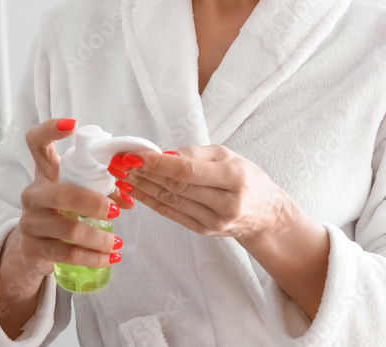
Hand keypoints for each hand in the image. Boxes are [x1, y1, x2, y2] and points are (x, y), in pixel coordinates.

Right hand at [4, 118, 131, 280]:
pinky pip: (67, 254)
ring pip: (68, 229)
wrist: (33, 249)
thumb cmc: (62, 213)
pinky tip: (109, 258)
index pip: (36, 142)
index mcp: (44, 173)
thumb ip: (103, 190)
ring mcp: (29, 222)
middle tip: (114, 212)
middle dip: (92, 204)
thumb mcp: (76, 195)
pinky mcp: (33, 249)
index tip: (73, 124)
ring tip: (117, 243)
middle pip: (60, 194)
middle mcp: (32, 194)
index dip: (50, 129)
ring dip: (98, 238)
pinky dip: (93, 257)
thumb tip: (131, 197)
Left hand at [110, 145, 289, 240]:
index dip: (159, 164)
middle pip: (176, 187)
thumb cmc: (247, 178)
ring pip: (170, 201)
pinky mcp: (202, 231)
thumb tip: (164, 154)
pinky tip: (134, 191)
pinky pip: (171, 213)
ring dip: (142, 187)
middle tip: (119, 162)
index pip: (189, 171)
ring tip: (121, 174)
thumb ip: (196, 154)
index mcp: (233, 178)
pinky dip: (150, 202)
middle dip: (143, 174)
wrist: (265, 215)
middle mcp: (224, 203)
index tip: (135, 155)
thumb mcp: (229, 156)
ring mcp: (213, 221)